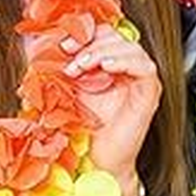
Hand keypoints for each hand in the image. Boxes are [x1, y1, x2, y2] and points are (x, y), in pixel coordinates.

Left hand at [62, 24, 160, 195]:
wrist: (97, 161)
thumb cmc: (84, 130)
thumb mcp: (70, 91)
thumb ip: (65, 69)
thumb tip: (46, 48)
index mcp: (110, 65)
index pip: (104, 35)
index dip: (85, 34)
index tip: (64, 45)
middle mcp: (128, 69)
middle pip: (117, 37)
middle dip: (91, 42)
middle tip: (70, 56)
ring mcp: (140, 80)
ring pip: (131, 48)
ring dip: (103, 51)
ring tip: (83, 65)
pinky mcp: (149, 93)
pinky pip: (144, 68)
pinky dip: (125, 62)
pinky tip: (106, 67)